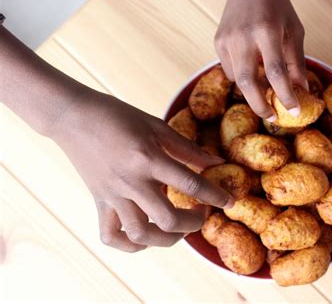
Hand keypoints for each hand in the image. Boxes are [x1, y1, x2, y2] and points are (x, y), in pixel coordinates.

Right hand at [52, 91, 233, 251]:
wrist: (73, 116)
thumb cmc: (117, 116)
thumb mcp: (156, 126)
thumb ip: (187, 148)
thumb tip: (216, 162)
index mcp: (148, 158)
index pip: (190, 184)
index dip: (215, 195)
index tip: (230, 202)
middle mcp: (131, 181)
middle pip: (168, 219)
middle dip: (193, 224)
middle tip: (201, 214)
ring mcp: (113, 195)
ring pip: (141, 234)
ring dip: (166, 239)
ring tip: (177, 229)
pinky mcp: (99, 202)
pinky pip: (111, 236)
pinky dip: (130, 244)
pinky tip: (145, 236)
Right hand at [215, 0, 306, 120]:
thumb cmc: (276, 8)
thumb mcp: (294, 30)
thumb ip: (296, 62)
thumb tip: (301, 91)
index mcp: (267, 31)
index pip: (276, 72)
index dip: (285, 95)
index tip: (293, 112)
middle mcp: (243, 37)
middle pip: (247, 83)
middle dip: (259, 105)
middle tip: (272, 117)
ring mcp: (227, 40)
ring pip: (238, 79)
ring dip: (252, 89)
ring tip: (265, 86)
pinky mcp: (218, 42)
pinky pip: (230, 70)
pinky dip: (242, 76)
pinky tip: (251, 65)